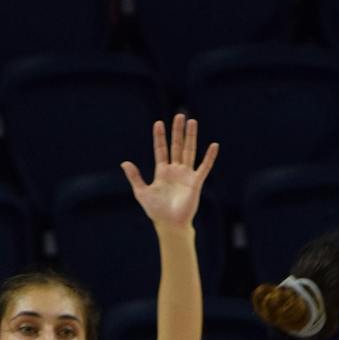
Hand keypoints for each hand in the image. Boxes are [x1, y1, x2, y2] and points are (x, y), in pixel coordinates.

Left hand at [120, 115, 218, 229]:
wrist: (170, 224)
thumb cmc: (156, 211)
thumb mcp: (142, 192)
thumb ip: (135, 177)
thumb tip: (124, 162)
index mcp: (162, 172)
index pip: (161, 149)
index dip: (160, 137)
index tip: (158, 123)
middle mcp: (175, 170)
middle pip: (176, 146)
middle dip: (177, 131)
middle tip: (179, 115)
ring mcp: (186, 175)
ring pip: (189, 151)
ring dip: (191, 137)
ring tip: (192, 121)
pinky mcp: (196, 182)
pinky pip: (204, 167)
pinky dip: (209, 157)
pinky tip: (214, 145)